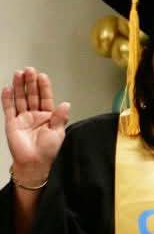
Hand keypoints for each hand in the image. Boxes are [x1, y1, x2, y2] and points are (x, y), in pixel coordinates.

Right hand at [3, 68, 69, 183]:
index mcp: (48, 117)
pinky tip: (7, 88)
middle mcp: (35, 115)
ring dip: (19, 86)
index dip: (44, 87)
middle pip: (32, 95)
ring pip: (20, 99)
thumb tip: (66, 104)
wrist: (34, 163)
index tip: (42, 76)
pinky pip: (9, 108)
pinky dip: (7, 98)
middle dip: (30, 83)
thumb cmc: (48, 150)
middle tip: (29, 70)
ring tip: (18, 74)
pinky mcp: (12, 123)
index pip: (45, 98)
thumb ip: (60, 118)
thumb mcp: (58, 133)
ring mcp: (23, 118)